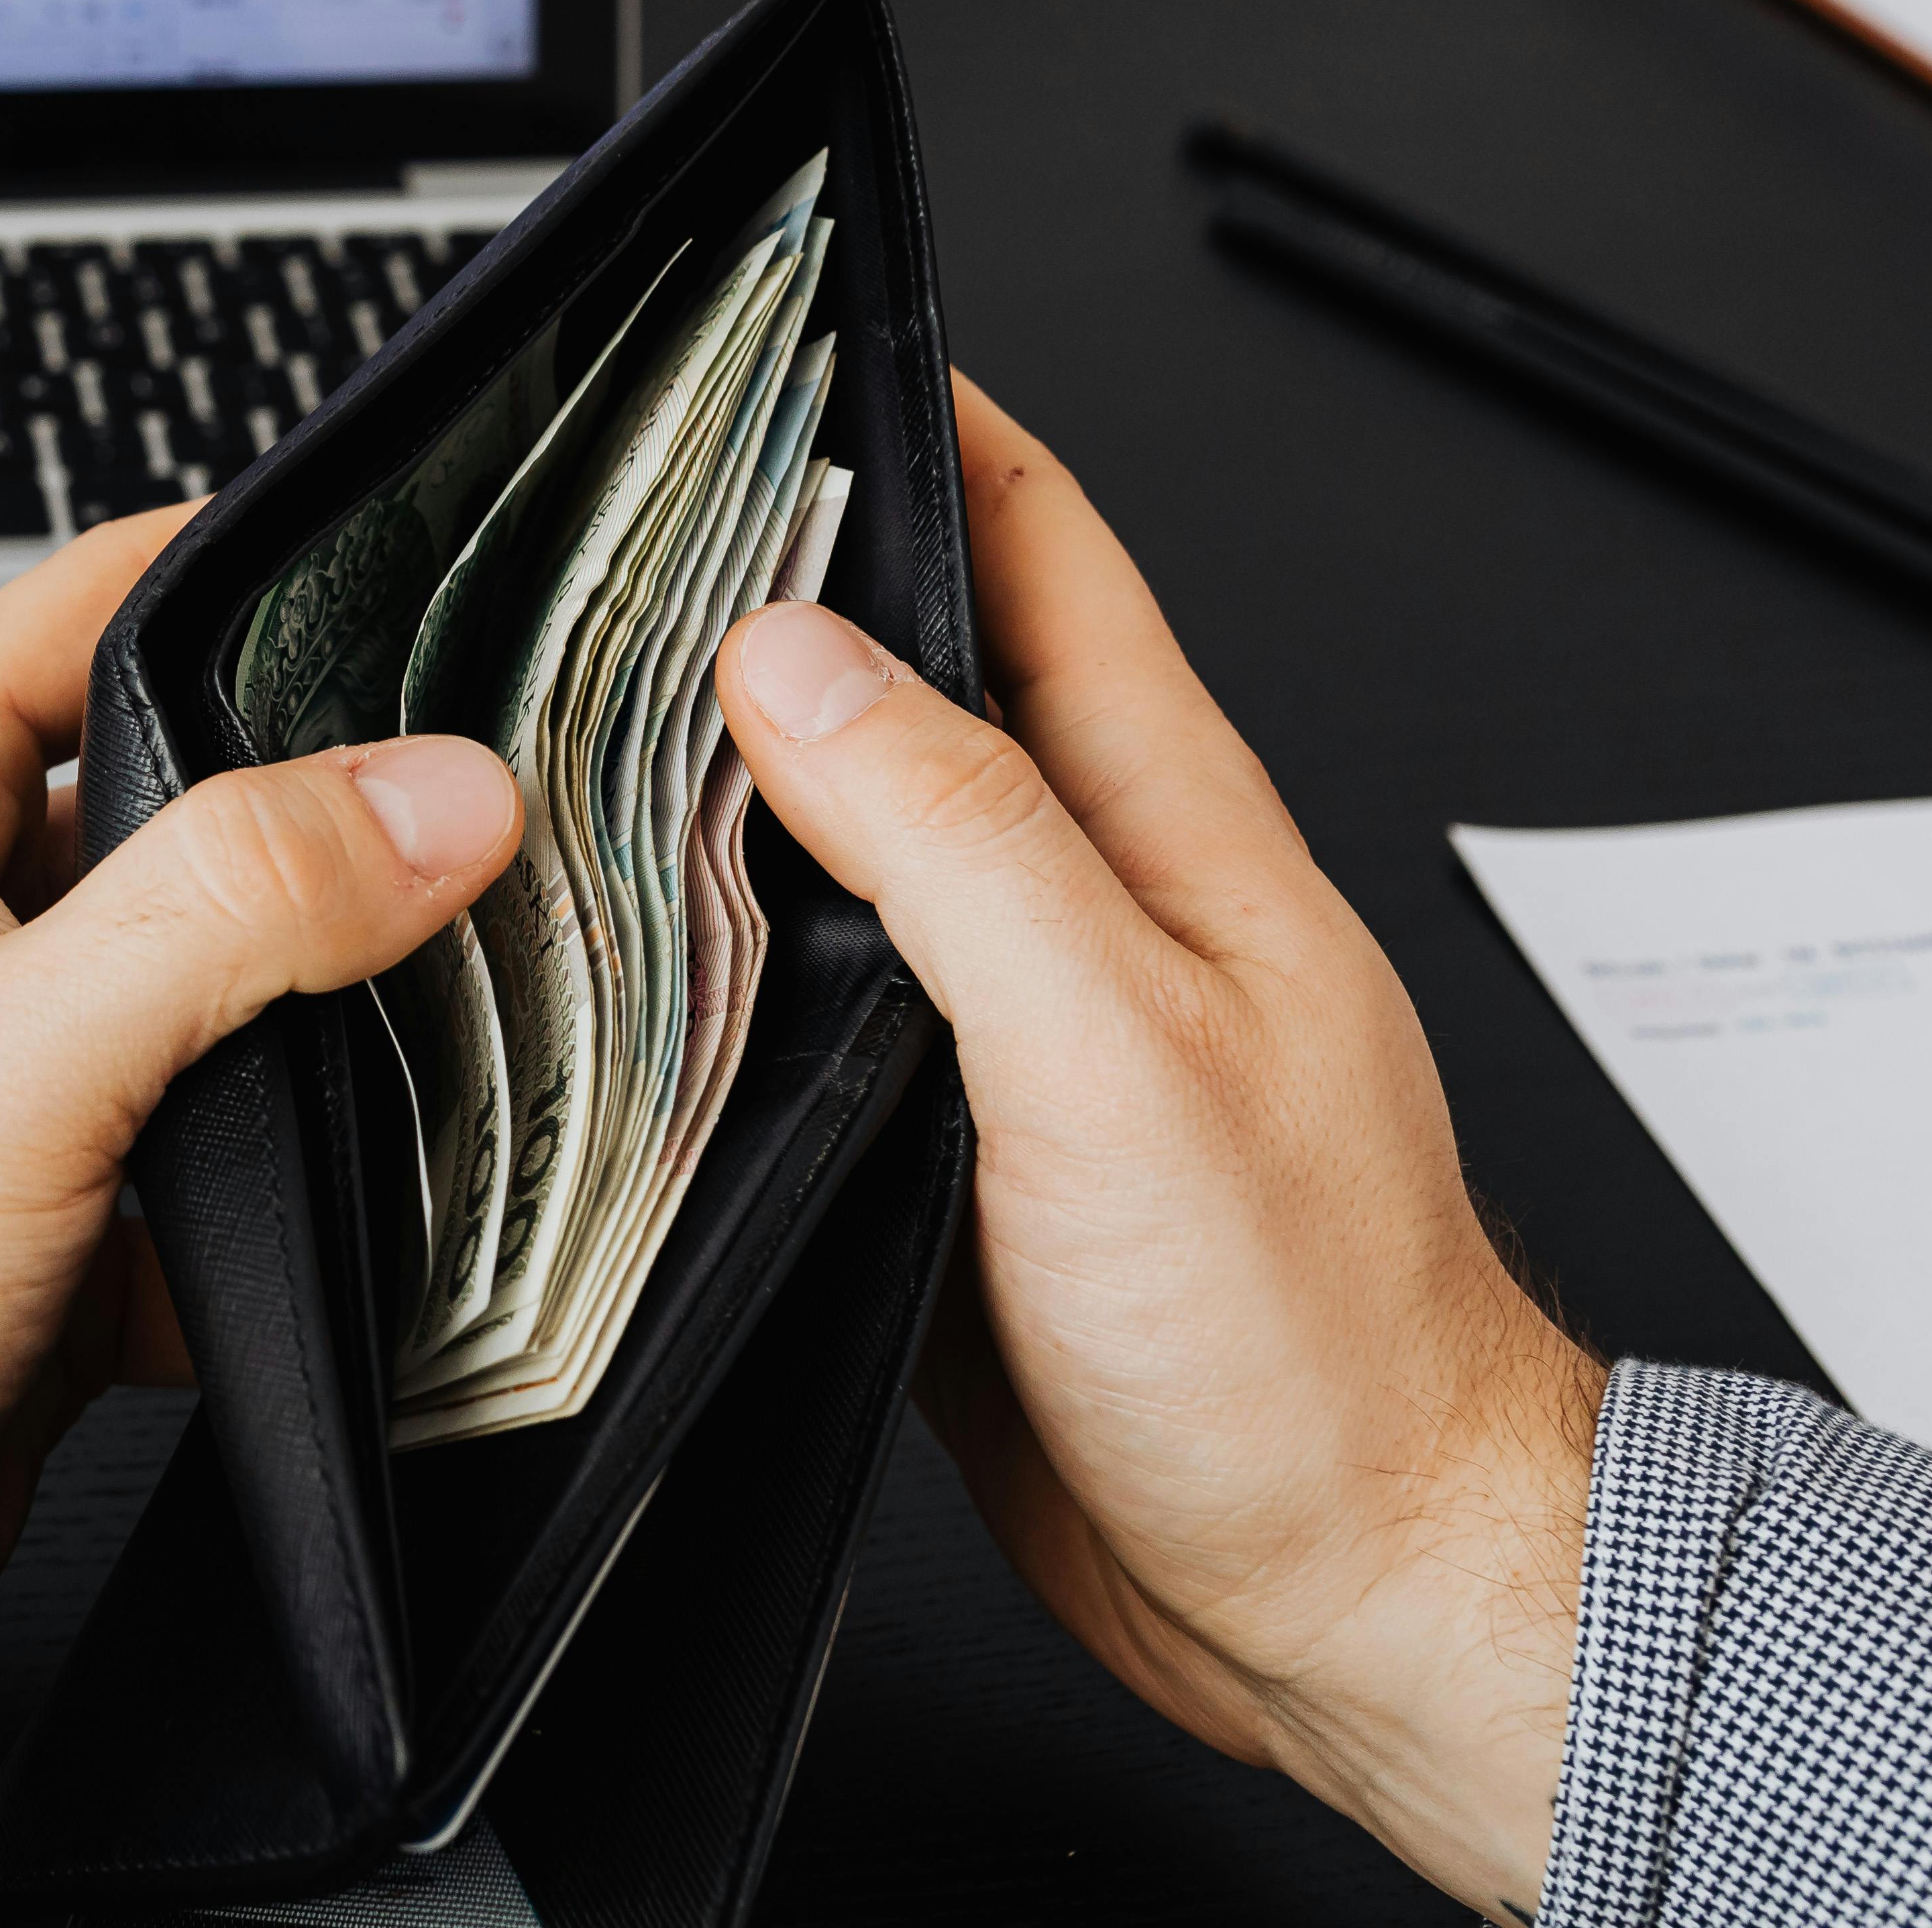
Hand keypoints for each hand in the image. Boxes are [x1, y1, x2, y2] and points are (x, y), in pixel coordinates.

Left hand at [0, 507, 522, 1683]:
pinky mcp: (27, 1234)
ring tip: (412, 1033)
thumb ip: (242, 903)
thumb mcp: (28, 1040)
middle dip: (307, 838)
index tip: (363, 556)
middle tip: (448, 835)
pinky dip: (269, 1210)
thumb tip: (426, 797)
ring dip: (299, 1037)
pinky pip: (191, 1184)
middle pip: (165, 823)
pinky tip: (325, 1231)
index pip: (73, 618)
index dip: (216, 570)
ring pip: (196, 1010)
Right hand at [714, 376, 1602, 1926]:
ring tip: (582, 703)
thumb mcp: (1122, 1048)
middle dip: (783, 575)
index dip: (922, 420)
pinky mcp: (955, 1144)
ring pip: (854, 833)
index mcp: (1166, 827)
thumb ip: (961, 839)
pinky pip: (827, 997)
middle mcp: (1095, 898)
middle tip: (625, 513)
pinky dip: (730, 947)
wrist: (1349, 1590)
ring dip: (734, 765)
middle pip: (923, 673)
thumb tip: (793, 661)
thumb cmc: (1305, 1344)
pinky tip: (634, 950)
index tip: (794, 340)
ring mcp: (1025, 1019)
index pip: (1037, 547)